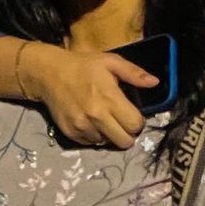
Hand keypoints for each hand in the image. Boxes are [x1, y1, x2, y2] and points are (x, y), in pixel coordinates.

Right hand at [22, 42, 154, 148]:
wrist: (49, 74)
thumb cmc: (83, 66)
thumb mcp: (111, 62)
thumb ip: (134, 74)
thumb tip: (155, 83)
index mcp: (110, 98)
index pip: (135, 124)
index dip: (138, 121)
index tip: (133, 115)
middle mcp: (96, 116)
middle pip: (124, 141)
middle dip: (127, 133)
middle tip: (122, 122)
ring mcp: (82, 127)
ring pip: (107, 143)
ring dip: (109, 135)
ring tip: (104, 120)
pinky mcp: (70, 133)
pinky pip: (91, 143)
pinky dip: (94, 136)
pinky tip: (91, 122)